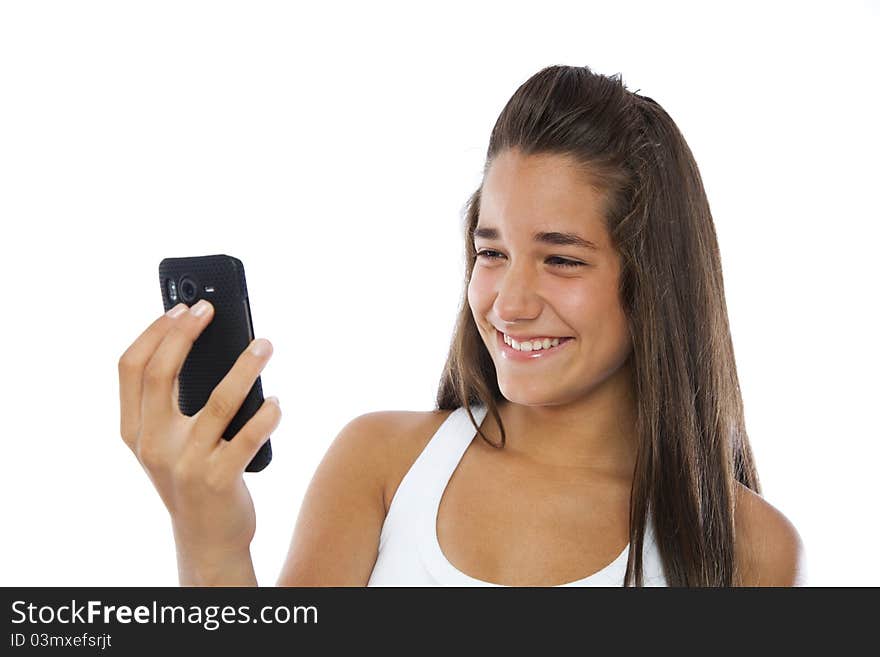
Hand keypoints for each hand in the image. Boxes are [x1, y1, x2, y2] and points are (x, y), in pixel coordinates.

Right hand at [118, 300, 280, 556]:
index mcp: (135, 430)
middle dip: (187, 333)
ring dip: (245, 367)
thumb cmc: (194, 477)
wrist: (207, 540)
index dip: (154, 331)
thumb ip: (174, 402)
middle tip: (214, 308)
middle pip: (162, 373)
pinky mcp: (219, 480)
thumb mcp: (170, 442)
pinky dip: (268, 414)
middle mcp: (153, 444)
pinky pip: (249, 437)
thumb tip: (211, 343)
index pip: (131, 367)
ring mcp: (185, 463)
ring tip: (265, 345)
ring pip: (218, 400)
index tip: (181, 307)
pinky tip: (277, 402)